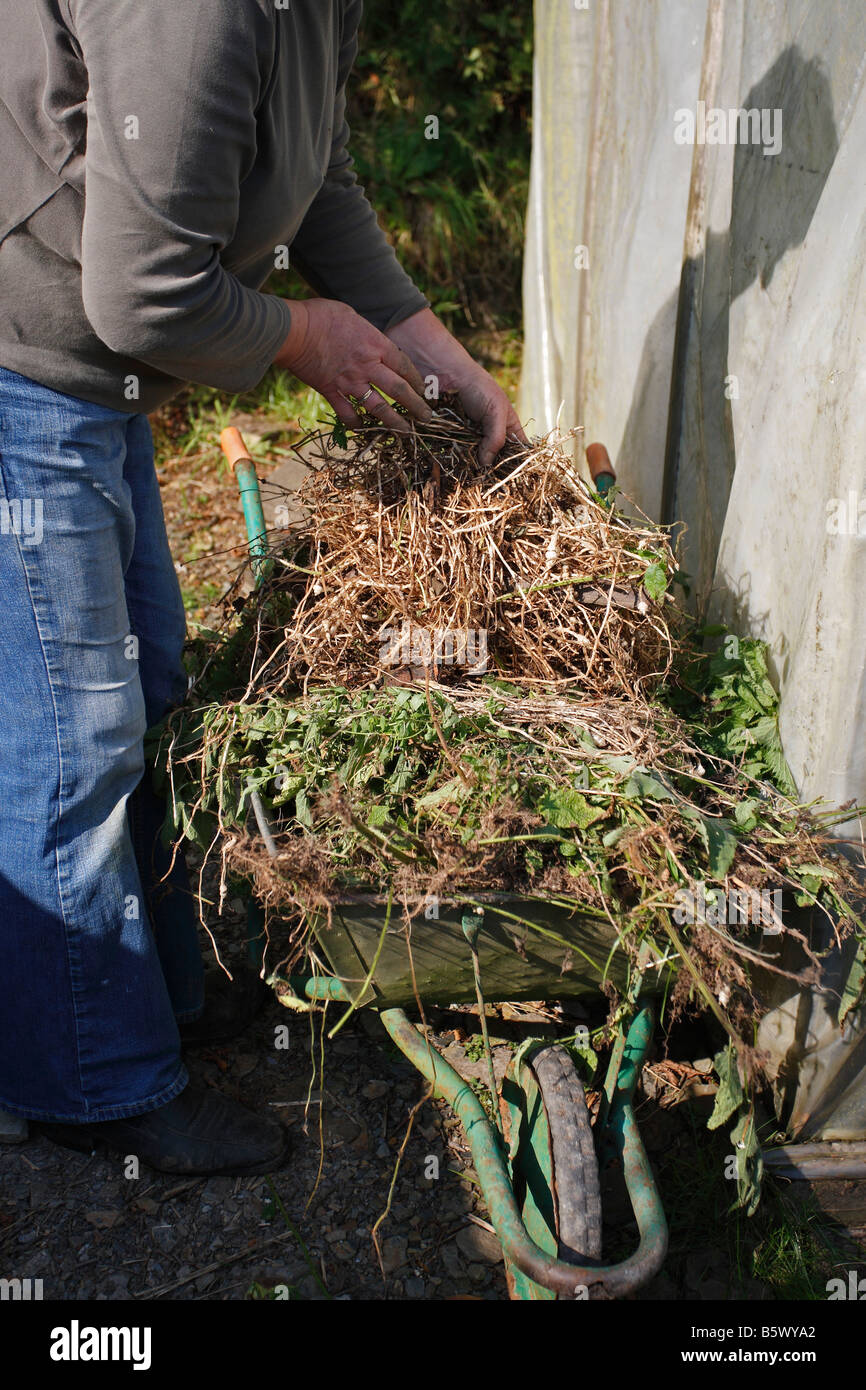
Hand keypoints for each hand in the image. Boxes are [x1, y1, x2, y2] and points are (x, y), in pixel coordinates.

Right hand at [274, 298, 432, 432]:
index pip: (405, 366)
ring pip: (379, 408)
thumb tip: (370, 339)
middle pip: (399, 391)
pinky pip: (348, 414)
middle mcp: (368, 366)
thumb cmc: (321, 315)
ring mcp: (350, 382)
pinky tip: (363, 430)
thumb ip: (366, 332)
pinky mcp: (332, 392)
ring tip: (406, 432)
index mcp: (376, 344)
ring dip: (395, 422)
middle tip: (427, 418)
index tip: (424, 391)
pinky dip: (357, 424)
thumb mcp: (353, 315)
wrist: (294, 329)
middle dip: (417, 407)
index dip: (417, 381)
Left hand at [385, 308, 527, 466]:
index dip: (517, 464)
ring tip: (472, 480)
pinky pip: (457, 456)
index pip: (518, 451)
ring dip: (473, 470)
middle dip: (492, 471)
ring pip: (476, 462)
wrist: (446, 374)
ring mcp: (472, 439)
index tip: (512, 479)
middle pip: (496, 461)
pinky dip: (456, 463)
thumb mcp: (496, 410)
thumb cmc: (478, 386)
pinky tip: (456, 470)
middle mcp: (491, 435)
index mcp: (508, 427)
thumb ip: (496, 437)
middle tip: (488, 484)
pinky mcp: (454, 440)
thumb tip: (487, 465)